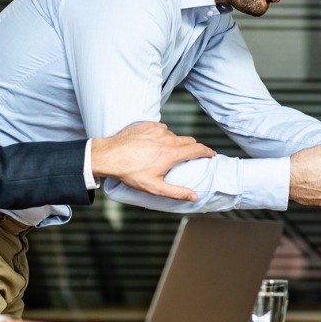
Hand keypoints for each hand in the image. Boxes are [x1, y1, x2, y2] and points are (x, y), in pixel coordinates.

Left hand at [90, 122, 214, 200]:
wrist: (109, 156)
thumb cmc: (130, 173)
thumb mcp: (154, 187)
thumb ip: (177, 192)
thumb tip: (194, 196)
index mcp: (172, 154)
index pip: (198, 149)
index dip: (208, 152)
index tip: (212, 154)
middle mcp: (168, 139)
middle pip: (189, 141)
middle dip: (192, 148)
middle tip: (189, 157)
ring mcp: (157, 130)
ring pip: (174, 135)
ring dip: (174, 142)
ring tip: (165, 153)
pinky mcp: (148, 125)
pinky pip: (161, 129)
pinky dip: (161, 136)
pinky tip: (152, 144)